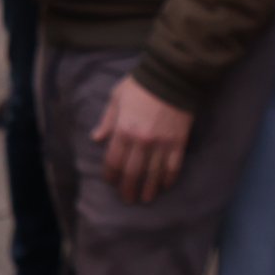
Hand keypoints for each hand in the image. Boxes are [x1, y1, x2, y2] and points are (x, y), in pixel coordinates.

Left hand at [91, 74, 190, 203]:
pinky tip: (165, 186)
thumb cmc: (140, 85)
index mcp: (123, 130)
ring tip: (145, 199)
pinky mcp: (178, 142)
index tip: (111, 182)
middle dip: (128, 188)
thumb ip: (107, 121)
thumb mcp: (116, 98)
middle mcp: (141, 141)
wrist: (171, 76)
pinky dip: (168, 178)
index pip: (113, 161)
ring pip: (153, 174)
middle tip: (127, 199)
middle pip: (132, 172)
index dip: (111, 175)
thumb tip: (96, 139)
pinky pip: (173, 166)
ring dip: (148, 189)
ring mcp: (161, 143)